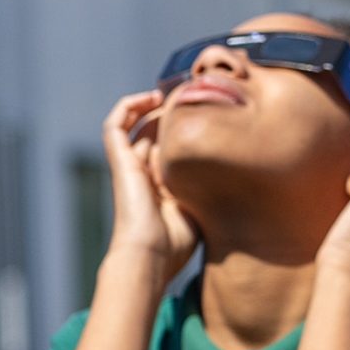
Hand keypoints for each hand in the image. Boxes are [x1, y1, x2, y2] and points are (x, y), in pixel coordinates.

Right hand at [102, 91, 198, 280]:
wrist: (150, 255)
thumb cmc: (176, 243)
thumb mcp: (203, 208)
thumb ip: (212, 186)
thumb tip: (235, 168)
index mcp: (163, 187)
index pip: (171, 149)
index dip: (184, 130)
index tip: (208, 113)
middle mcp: (145, 174)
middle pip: (154, 132)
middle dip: (171, 112)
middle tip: (193, 95)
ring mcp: (130, 167)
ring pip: (135, 125)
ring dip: (151, 106)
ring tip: (169, 93)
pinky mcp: (119, 163)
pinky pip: (115, 126)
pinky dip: (128, 107)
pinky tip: (151, 98)